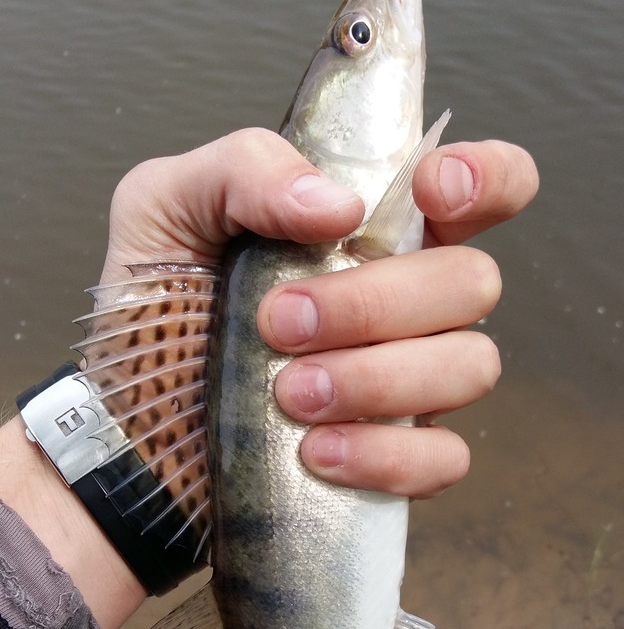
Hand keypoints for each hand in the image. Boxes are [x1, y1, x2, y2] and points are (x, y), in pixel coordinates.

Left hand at [106, 129, 537, 498]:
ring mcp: (410, 384)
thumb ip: (243, 168)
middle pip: (473, 282)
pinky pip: (443, 458)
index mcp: (373, 228)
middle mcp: (408, 301)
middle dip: (377, 302)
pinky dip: (383, 454)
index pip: (486, 185)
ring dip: (377, 379)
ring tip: (288, 393)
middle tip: (280, 323)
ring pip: (469, 367)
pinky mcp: (396, 460)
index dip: (486, 178)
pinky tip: (314, 452)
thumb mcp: (165, 206)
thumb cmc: (156, 310)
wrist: (132, 425)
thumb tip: (336, 206)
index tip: (428, 192)